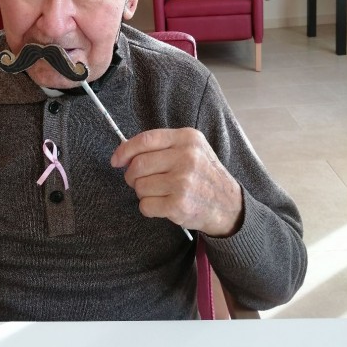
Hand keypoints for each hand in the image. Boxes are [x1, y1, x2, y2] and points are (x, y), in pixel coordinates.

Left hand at [110, 128, 242, 236]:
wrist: (229, 206)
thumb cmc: (203, 175)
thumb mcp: (192, 149)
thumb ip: (162, 146)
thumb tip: (124, 154)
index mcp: (188, 138)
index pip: (145, 140)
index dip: (124, 150)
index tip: (116, 160)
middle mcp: (187, 158)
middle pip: (138, 164)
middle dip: (132, 175)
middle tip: (138, 181)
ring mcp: (183, 182)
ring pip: (139, 186)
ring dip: (142, 193)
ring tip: (158, 193)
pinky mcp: (179, 205)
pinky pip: (145, 206)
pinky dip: (148, 208)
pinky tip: (162, 205)